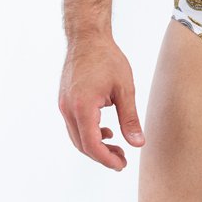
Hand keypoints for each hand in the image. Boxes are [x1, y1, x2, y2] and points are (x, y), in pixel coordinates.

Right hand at [58, 35, 144, 170]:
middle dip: (102, 155)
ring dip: (95, 145)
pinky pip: (74, 125)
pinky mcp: (65, 100)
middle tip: (122, 159)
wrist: (87, 37)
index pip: (92, 144)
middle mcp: (68, 108)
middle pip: (82, 144)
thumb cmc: (107, 58)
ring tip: (116, 145)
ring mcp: (64, 104)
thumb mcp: (125, 88)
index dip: (107, 158)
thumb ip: (130, 118)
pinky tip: (105, 129)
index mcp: (83, 107)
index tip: (122, 164)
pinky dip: (88, 132)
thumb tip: (138, 144)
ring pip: (77, 136)